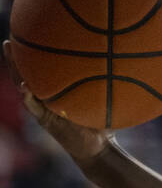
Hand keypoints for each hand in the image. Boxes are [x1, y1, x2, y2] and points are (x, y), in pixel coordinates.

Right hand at [3, 39, 112, 163]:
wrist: (99, 149)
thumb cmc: (102, 125)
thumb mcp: (103, 103)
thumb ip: (107, 87)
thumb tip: (124, 66)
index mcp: (56, 94)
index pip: (42, 73)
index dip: (34, 58)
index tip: (28, 38)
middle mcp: (46, 100)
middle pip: (27, 76)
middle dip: (16, 59)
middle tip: (8, 41)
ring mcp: (44, 110)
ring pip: (24, 88)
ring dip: (16, 72)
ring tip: (9, 54)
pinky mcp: (47, 122)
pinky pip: (34, 108)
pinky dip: (29, 98)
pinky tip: (24, 87)